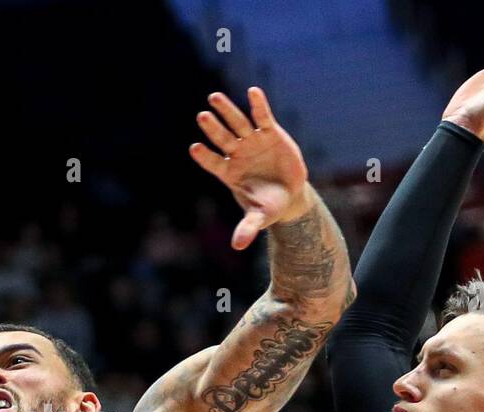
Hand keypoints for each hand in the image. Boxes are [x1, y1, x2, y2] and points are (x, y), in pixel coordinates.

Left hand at [189, 87, 309, 250]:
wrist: (289, 195)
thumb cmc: (269, 206)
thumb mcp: (259, 217)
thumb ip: (247, 228)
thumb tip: (238, 247)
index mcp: (229, 173)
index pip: (212, 163)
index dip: (205, 157)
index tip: (194, 149)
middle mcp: (237, 155)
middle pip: (222, 139)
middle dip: (212, 128)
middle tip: (201, 116)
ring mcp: (252, 142)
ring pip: (237, 124)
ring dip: (227, 111)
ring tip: (213, 97)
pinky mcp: (270, 133)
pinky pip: (262, 117)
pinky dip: (258, 105)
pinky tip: (252, 92)